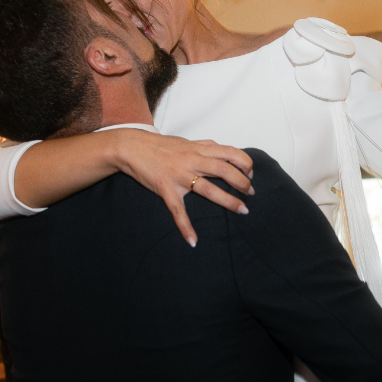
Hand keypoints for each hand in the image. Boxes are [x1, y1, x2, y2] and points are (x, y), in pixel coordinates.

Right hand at [111, 129, 253, 246]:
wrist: (130, 147)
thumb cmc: (157, 145)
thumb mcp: (184, 141)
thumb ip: (203, 145)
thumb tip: (220, 148)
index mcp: (197, 149)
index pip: (230, 153)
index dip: (245, 163)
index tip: (250, 173)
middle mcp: (191, 161)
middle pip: (225, 171)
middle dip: (243, 183)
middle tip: (250, 193)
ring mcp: (179, 176)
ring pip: (209, 189)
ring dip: (229, 201)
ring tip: (242, 209)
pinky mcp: (166, 189)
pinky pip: (178, 211)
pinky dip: (185, 227)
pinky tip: (193, 240)